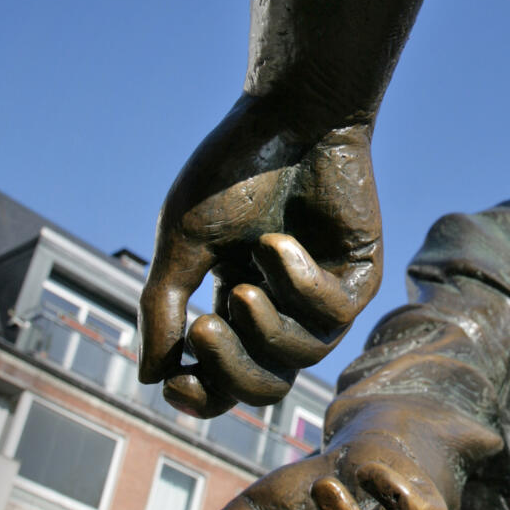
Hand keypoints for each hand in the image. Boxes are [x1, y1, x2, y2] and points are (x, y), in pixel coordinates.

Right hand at [138, 99, 381, 415]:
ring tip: (244, 281)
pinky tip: (279, 245)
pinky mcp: (359, 277)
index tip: (173, 382)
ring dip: (265, 326)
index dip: (201, 394)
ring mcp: (325, 296)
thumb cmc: (233, 170)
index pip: (224, 380)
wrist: (291, 115)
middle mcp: (284, 308)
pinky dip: (299, 286)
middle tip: (205, 329)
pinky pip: (333, 315)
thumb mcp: (185, 243)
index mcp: (236, 303)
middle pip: (264, 386)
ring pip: (299, 358)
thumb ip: (164, 309)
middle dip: (230, 369)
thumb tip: (150, 379)